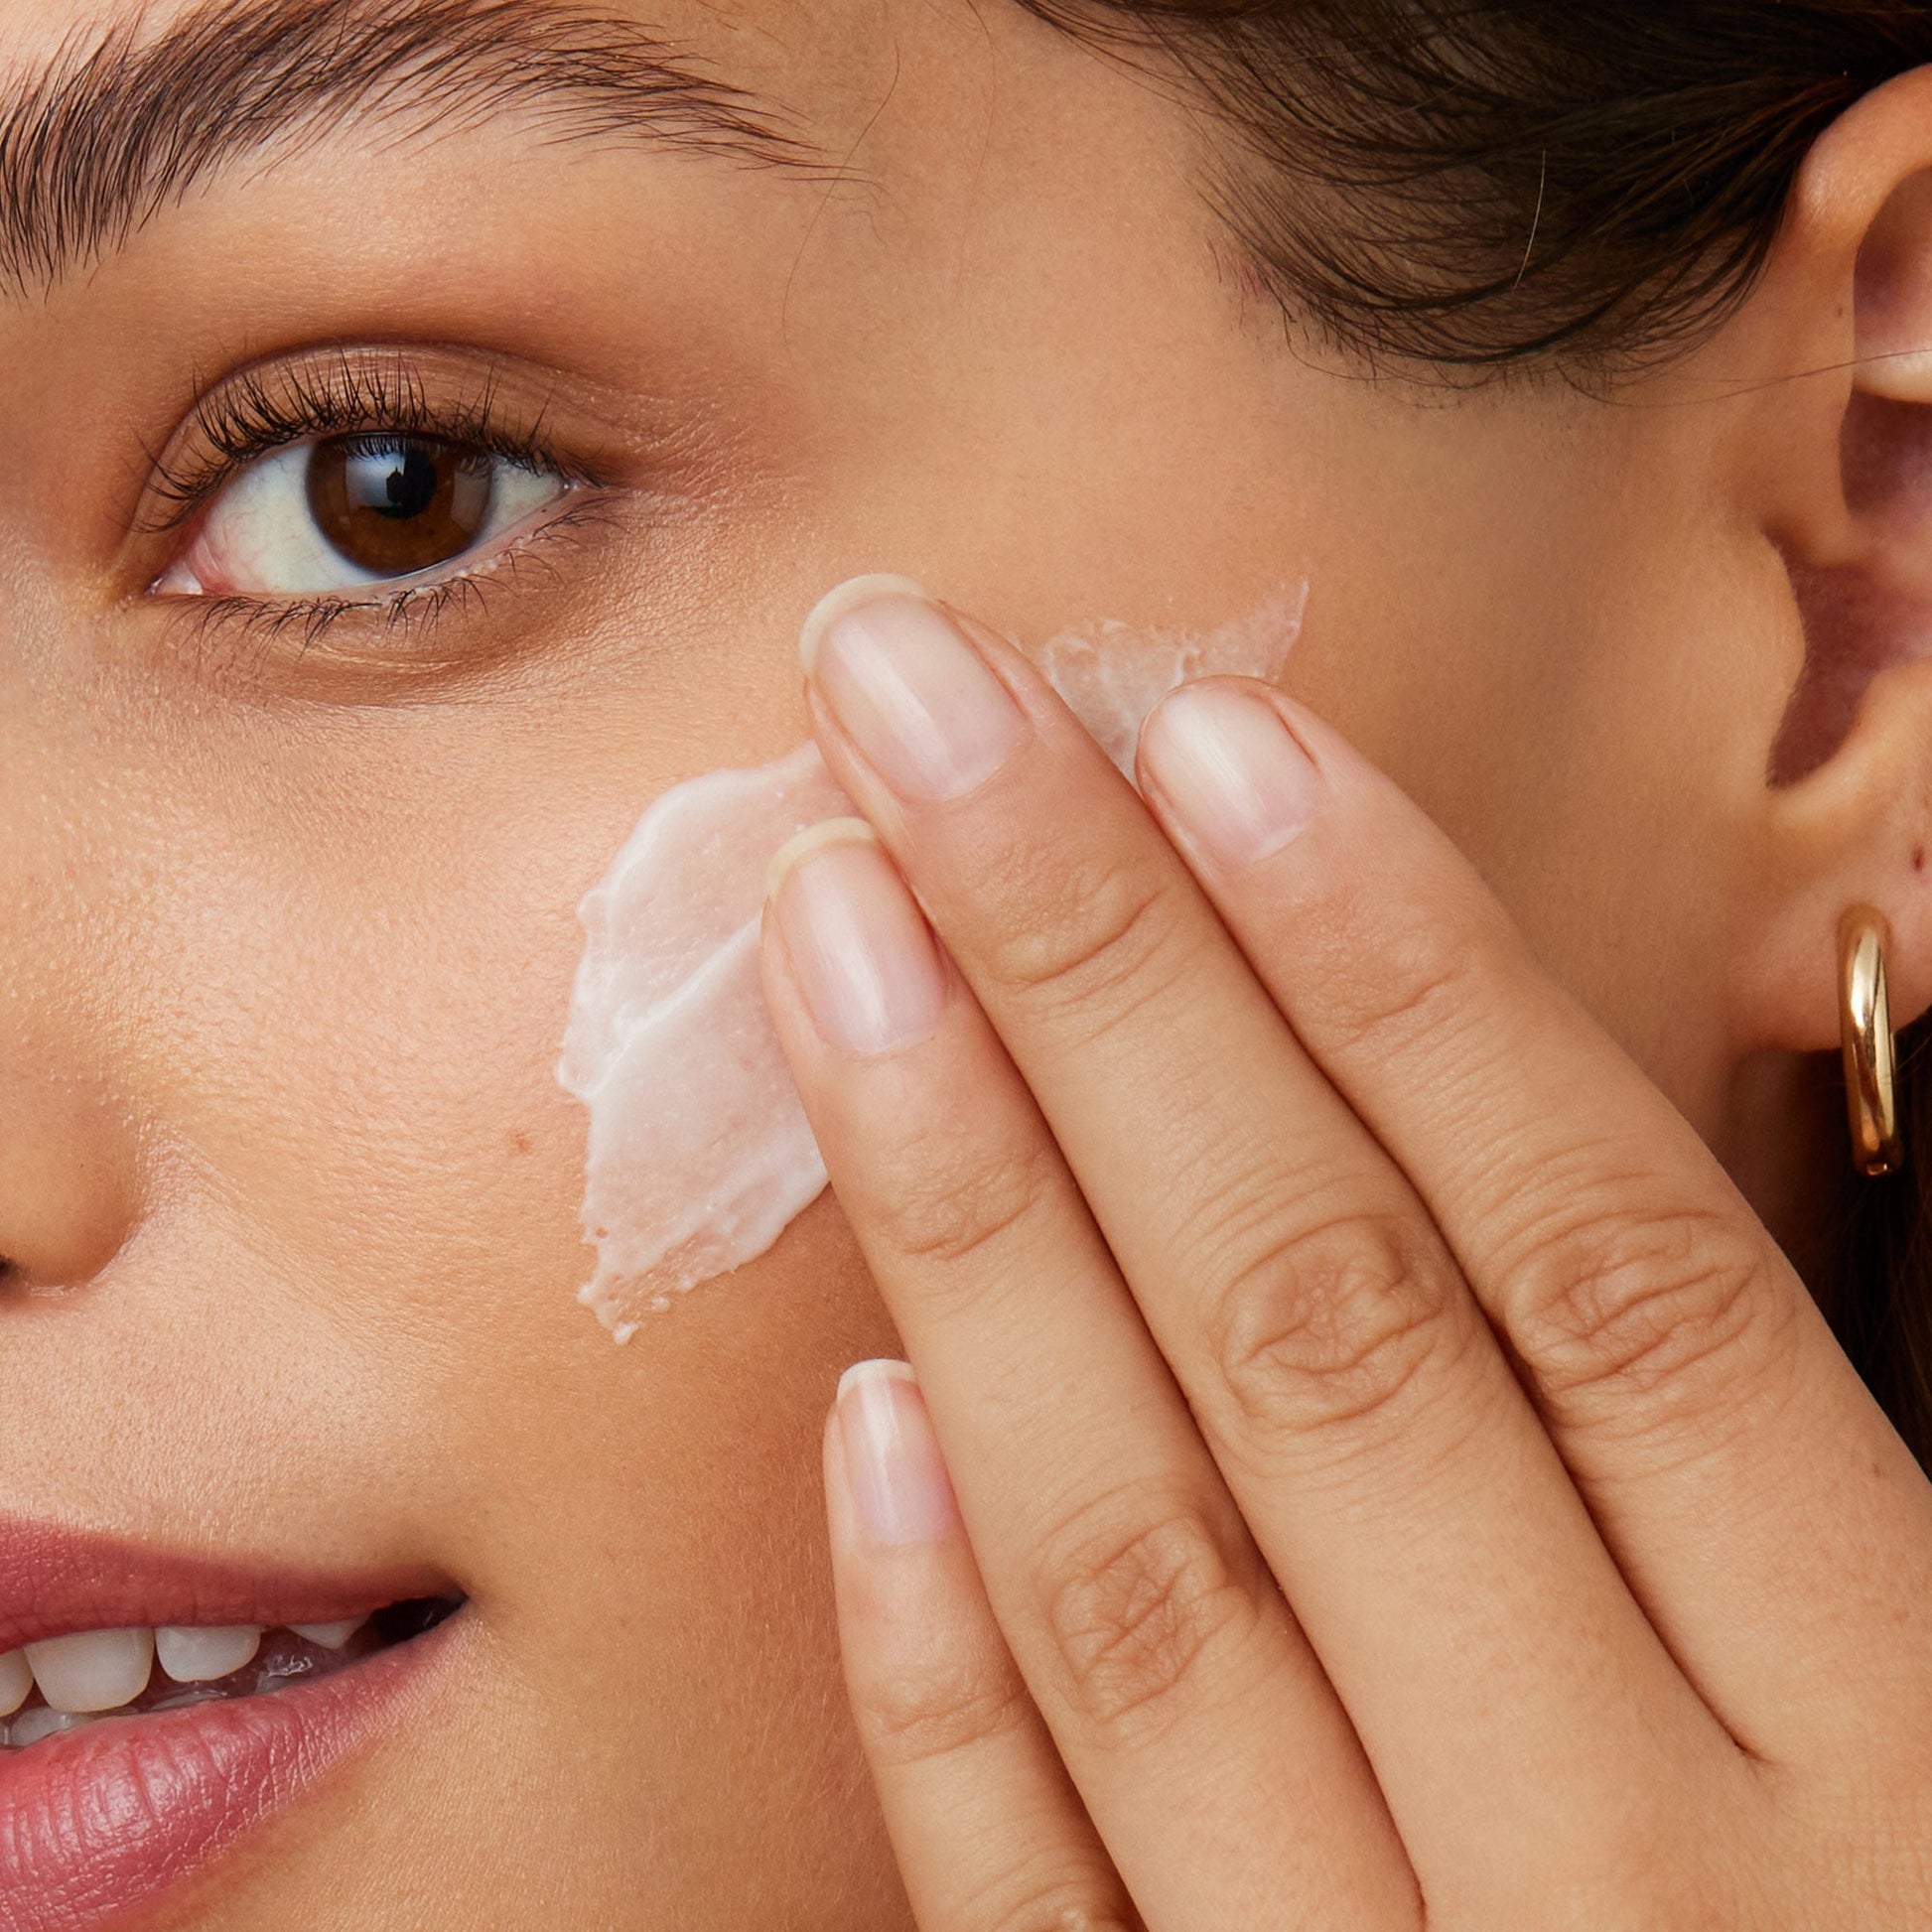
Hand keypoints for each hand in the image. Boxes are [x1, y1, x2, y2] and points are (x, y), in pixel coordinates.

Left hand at [759, 583, 1931, 1928]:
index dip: (1400, 969)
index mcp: (1899, 1742)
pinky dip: (951, 1650)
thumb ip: (1810, 1441)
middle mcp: (1640, 1866)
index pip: (1597, 1253)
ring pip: (1144, 1554)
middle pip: (1325, 1327)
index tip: (1212, 732)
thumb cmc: (1923, 1929)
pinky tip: (861, 1403)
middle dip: (1106, 982)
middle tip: (920, 717)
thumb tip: (1664, 1106)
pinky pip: (1044, 1888)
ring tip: (835, 933)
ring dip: (972, 1214)